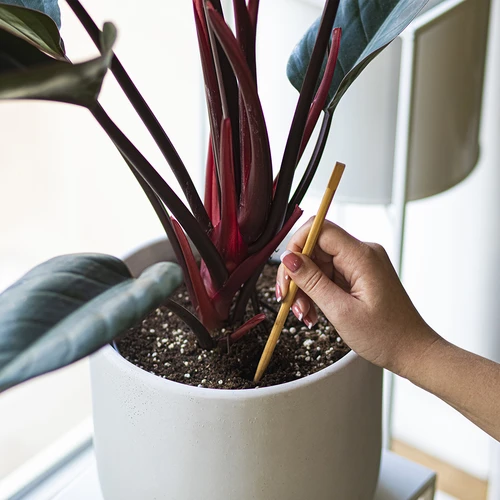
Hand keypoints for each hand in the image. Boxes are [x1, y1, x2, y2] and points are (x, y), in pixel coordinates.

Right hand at [276, 219, 438, 375]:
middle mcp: (362, 254)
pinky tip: (314, 312)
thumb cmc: (386, 336)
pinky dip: (316, 292)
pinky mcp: (358, 274)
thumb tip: (289, 258)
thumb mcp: (341, 311)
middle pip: (315, 247)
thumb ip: (312, 281)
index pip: (320, 229)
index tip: (287, 272)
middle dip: (297, 274)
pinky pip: (328, 274)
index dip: (297, 246)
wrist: (411, 350)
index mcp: (362, 257)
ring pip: (318, 263)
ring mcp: (360, 264)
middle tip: (289, 301)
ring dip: (305, 288)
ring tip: (305, 314)